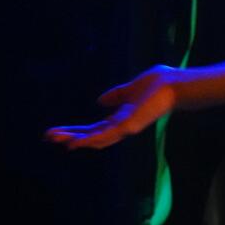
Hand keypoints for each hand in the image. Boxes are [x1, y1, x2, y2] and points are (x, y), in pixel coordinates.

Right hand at [45, 65, 179, 149]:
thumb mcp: (132, 88)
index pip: (96, 127)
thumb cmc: (161, 83)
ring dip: (75, 139)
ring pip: (96, 139)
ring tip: (55, 138)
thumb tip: (100, 100)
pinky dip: (90, 140)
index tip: (57, 131)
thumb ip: (117, 94)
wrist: (176, 83)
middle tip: (48, 136)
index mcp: (123, 117)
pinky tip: (74, 141)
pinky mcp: (130, 126)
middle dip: (70, 136)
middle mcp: (123, 125)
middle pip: (92, 135)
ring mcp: (127, 127)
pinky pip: (107, 135)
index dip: (77, 130)